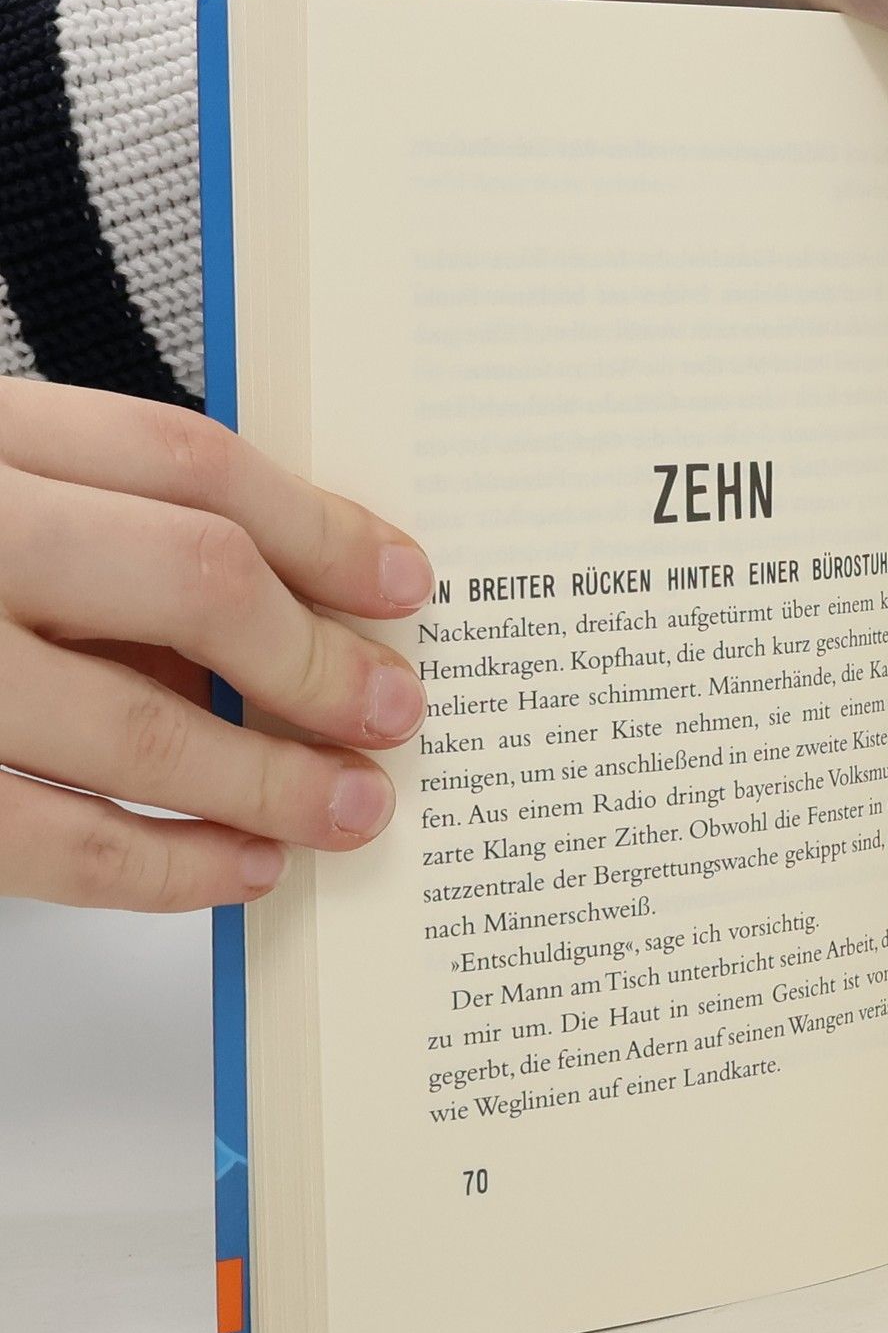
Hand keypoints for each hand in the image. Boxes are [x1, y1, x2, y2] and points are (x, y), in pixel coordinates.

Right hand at [0, 382, 433, 910]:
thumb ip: (107, 532)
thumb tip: (307, 615)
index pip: (187, 461)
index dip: (320, 526)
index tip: (406, 584)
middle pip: (187, 579)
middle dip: (314, 660)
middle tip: (395, 713)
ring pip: (124, 729)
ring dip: (261, 782)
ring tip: (349, 811)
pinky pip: (38, 840)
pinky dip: (158, 868)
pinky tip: (239, 871)